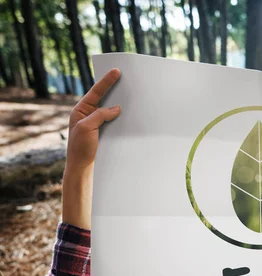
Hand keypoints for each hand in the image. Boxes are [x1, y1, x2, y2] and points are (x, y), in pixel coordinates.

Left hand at [62, 68, 120, 229]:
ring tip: (130, 94)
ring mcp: (96, 123)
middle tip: (125, 77)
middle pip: (103, 97)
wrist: (82, 168)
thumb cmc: (80, 148)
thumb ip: (100, 115)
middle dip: (113, 88)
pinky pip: (114, 121)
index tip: (116, 71)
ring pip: (109, 109)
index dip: (106, 81)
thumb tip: (116, 108)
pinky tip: (129, 114)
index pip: (95, 92)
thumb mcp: (87, 128)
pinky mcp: (104, 133)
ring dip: (119, 103)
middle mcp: (88, 115)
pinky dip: (121, 116)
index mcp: (81, 110)